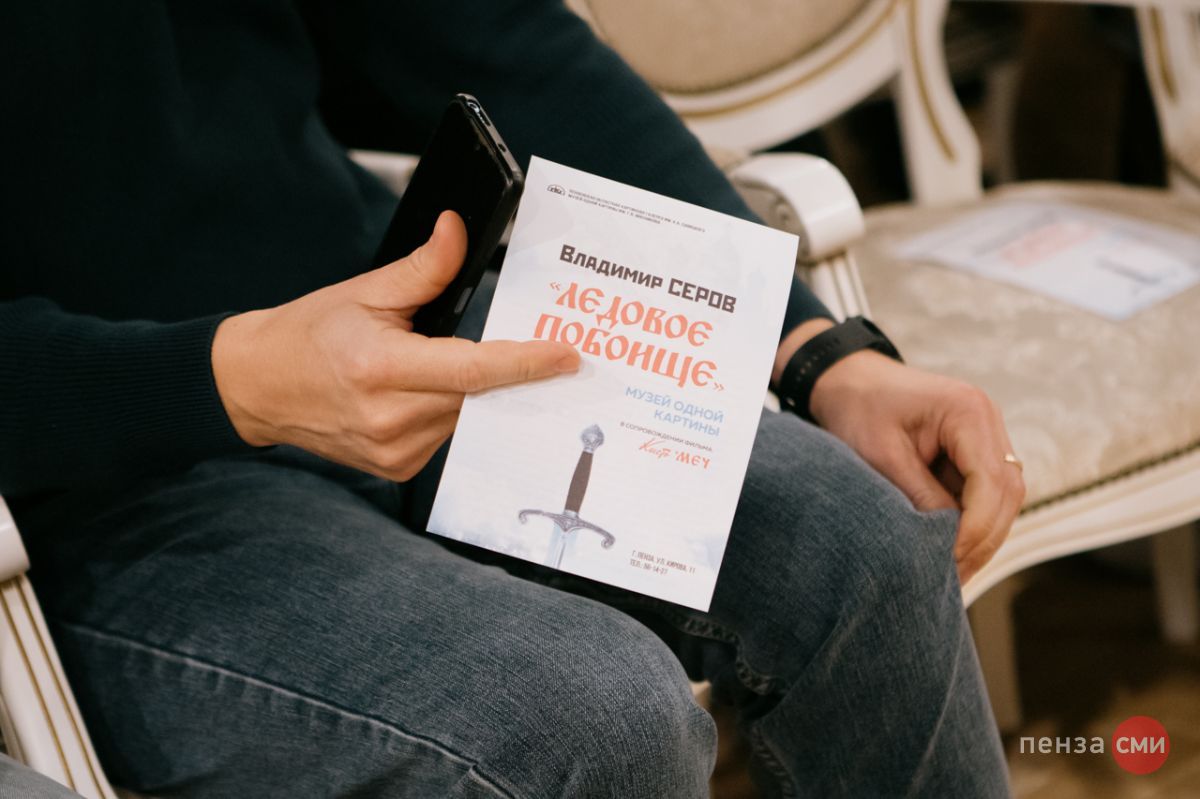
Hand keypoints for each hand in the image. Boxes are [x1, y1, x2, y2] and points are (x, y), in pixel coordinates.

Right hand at [212, 211, 579, 480]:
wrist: (257, 387)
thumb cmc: (309, 334)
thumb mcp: (364, 290)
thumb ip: (423, 269)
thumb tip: (457, 232)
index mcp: (382, 368)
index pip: (473, 369)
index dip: (525, 363)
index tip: (567, 355)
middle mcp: (390, 417)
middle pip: (476, 393)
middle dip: (504, 370)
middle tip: (533, 350)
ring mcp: (394, 451)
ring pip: (465, 416)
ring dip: (470, 390)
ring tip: (436, 362)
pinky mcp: (396, 470)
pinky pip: (446, 436)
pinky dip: (448, 410)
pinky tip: (423, 392)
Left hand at [775, 325, 1024, 583]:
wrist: (846, 382)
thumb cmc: (859, 409)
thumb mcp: (882, 455)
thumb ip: (920, 496)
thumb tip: (949, 543)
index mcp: (969, 412)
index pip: (991, 480)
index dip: (974, 526)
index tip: (948, 559)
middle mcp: (988, 422)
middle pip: (1007, 493)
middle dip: (982, 539)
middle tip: (952, 580)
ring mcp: (985, 438)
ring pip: (1001, 500)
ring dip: (980, 538)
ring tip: (950, 577)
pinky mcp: (973, 453)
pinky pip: (983, 496)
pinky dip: (969, 526)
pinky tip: (948, 555)